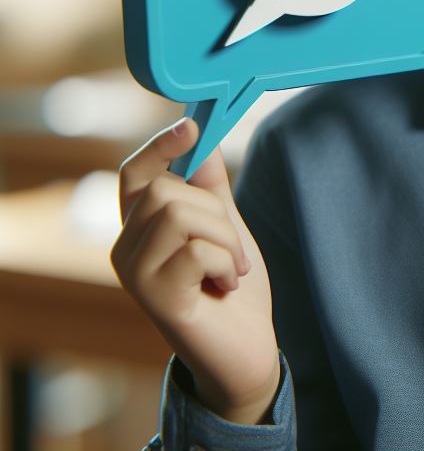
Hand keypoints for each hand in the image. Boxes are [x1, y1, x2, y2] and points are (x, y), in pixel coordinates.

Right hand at [110, 117, 280, 423]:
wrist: (246, 347)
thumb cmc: (231, 284)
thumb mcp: (224, 225)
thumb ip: (209, 186)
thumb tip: (201, 138)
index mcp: (140, 227)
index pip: (134, 174)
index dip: (160, 146)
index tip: (193, 125)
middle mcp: (126, 249)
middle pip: (165, 190)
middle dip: (214, 211)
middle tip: (230, 248)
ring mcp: (135, 276)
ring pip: (179, 213)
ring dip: (224, 237)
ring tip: (230, 267)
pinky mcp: (155, 299)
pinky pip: (195, 249)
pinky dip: (225, 262)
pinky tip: (225, 286)